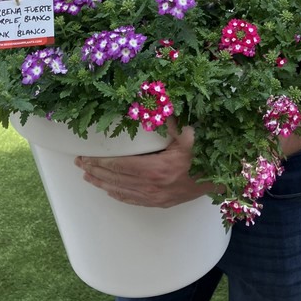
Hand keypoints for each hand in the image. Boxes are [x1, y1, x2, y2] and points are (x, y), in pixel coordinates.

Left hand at [73, 123, 211, 207]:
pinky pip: (133, 200)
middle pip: (116, 179)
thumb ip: (168, 119)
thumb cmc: (203, 155)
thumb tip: (154, 97)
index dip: (100, 162)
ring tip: (87, 177)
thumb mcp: (187, 135)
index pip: (120, 166)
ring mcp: (156, 197)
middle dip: (95, 171)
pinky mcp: (160, 203)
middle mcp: (152, 185)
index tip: (85, 158)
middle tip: (79, 165)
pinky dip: (118, 194)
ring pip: (122, 191)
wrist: (220, 179)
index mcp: (156, 168)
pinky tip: (109, 190)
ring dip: (102, 183)